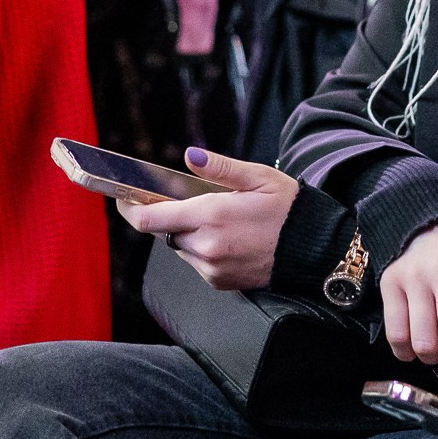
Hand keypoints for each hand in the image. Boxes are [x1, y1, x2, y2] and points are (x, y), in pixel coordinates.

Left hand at [118, 148, 298, 289]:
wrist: (315, 251)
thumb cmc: (289, 210)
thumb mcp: (259, 178)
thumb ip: (220, 168)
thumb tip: (190, 156)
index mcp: (211, 215)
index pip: (150, 219)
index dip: (129, 208)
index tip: (123, 198)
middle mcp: (206, 245)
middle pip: (165, 232)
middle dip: (173, 217)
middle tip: (197, 204)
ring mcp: (211, 268)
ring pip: (181, 248)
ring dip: (189, 234)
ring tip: (222, 221)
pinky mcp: (219, 282)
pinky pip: (197, 263)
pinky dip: (204, 250)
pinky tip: (230, 240)